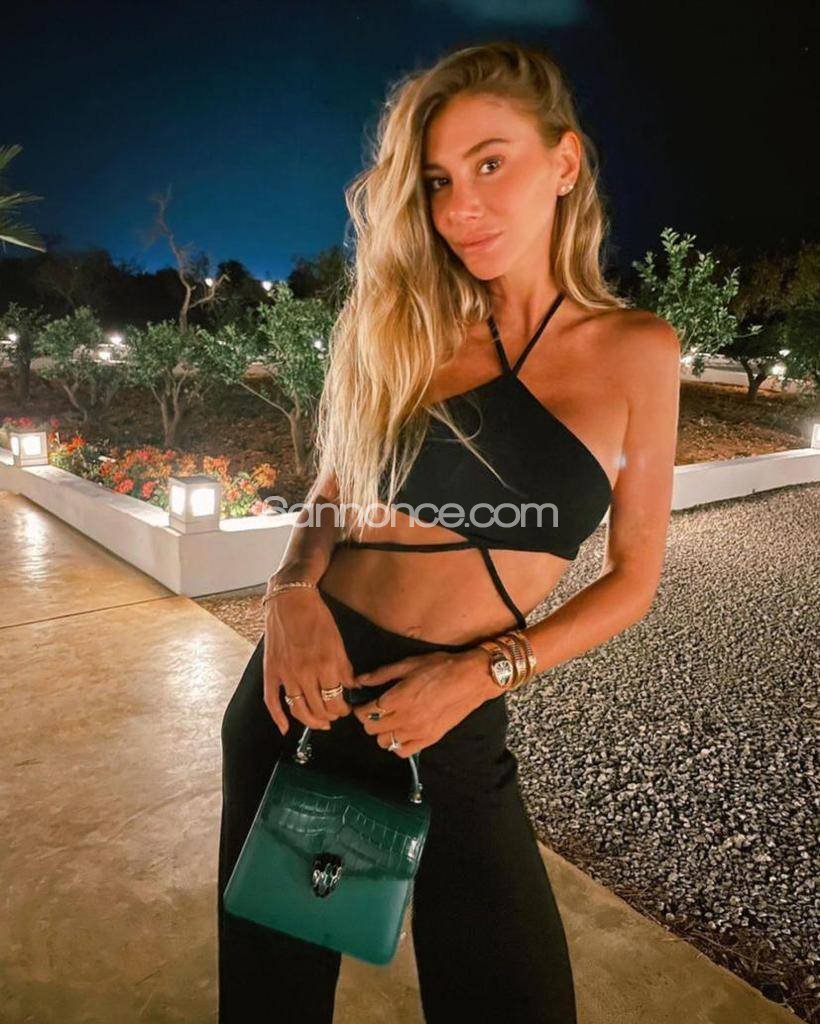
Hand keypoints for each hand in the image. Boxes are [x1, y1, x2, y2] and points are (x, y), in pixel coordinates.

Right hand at [263, 588, 355, 735]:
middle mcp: (305, 673)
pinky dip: (278, 717)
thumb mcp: (337, 641)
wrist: (290, 600)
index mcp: (325, 665)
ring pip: (298, 710)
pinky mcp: (271, 671)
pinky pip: (272, 700)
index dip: (342, 710)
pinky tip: (285, 728)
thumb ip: (344, 668)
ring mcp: (286, 674)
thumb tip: (352, 687)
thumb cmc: (317, 617)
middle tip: (335, 715)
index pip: (335, 701)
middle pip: (318, 709)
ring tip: (319, 723)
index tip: (346, 709)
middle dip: (330, 716)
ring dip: (310, 721)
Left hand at [350, 646, 497, 757]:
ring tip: (389, 720)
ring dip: (382, 732)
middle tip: (376, 710)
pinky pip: (402, 751)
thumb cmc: (440, 667)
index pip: (366, 712)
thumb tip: (361, 680)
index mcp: (398, 698)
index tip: (364, 703)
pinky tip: (401, 732)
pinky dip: (397, 744)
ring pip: (384, 742)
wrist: (471, 679)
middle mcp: (405, 718)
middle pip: (372, 729)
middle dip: (369, 719)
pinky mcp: (429, 739)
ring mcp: (417, 731)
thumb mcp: (409, 664)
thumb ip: (382, 674)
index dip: (360, 708)